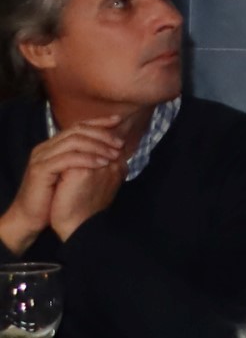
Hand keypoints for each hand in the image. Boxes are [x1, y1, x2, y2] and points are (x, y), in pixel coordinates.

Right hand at [5, 122, 126, 249]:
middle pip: (77, 130)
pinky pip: (67, 159)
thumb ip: (89, 159)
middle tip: (119, 143)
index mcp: (53, 146)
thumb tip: (116, 150)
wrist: (32, 217)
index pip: (78, 126)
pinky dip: (87, 159)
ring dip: (97, 146)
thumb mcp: (75, 174)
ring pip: (73, 141)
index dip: (99, 122)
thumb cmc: (56, 197)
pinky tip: (102, 164)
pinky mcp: (40, 170)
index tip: (119, 120)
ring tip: (114, 154)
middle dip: (101, 134)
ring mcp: (41, 157)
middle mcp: (45, 147)